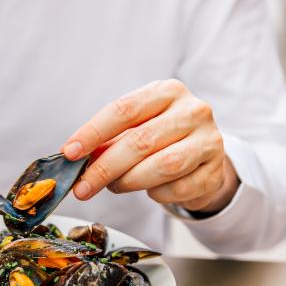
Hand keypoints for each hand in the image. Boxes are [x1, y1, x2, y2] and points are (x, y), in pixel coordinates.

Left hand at [62, 79, 239, 213]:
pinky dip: (157, 194)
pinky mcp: (216, 170)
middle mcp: (193, 110)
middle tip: (82, 188)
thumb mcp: (134, 129)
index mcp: (167, 92)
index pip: (124, 110)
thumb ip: (107, 141)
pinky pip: (179, 188)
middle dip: (104, 168)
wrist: (202, 155)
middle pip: (140, 141)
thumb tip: (74, 159)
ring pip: (162, 166)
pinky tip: (151, 190)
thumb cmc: (160, 138)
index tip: (69, 153)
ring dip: (129, 181)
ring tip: (115, 186)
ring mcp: (210, 140)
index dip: (93, 132)